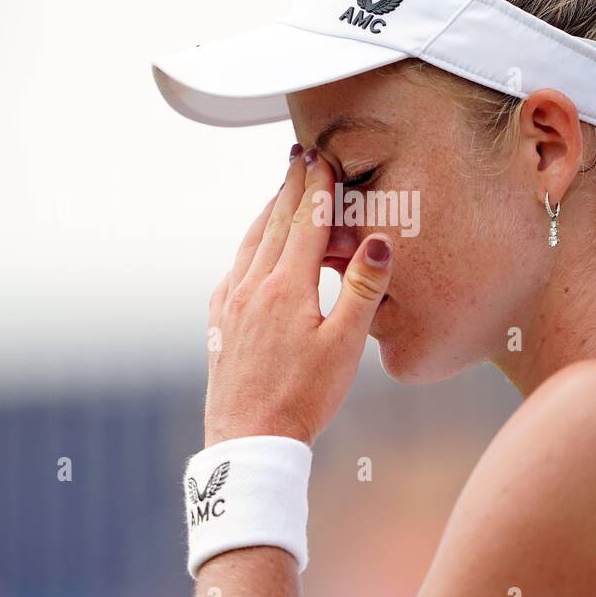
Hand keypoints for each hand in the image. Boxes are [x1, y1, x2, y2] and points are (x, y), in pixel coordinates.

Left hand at [203, 145, 393, 446]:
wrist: (249, 441)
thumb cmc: (303, 398)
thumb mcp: (344, 347)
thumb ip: (362, 290)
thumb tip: (377, 241)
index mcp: (286, 287)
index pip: (306, 223)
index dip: (317, 187)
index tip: (323, 158)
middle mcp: (252, 287)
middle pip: (275, 223)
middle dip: (290, 187)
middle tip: (299, 155)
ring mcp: (230, 305)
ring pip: (249, 244)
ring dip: (268, 213)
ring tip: (280, 192)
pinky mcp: (218, 324)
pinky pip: (234, 270)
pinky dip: (248, 247)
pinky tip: (252, 252)